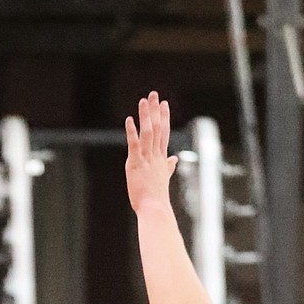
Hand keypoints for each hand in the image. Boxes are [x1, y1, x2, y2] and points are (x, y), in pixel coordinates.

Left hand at [125, 90, 177, 214]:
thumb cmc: (157, 197)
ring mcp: (146, 159)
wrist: (155, 208)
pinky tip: (129, 120)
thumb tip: (174, 159)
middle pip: (157, 128)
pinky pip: (134, 145)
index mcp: (161, 158)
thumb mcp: (163, 178)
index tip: (164, 104)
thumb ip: (168, 167)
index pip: (164, 133)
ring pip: (148, 133)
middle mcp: (155, 156)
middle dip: (156, 110)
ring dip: (146, 116)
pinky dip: (132, 132)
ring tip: (144, 101)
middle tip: (154, 94)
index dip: (164, 117)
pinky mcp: (136, 164)